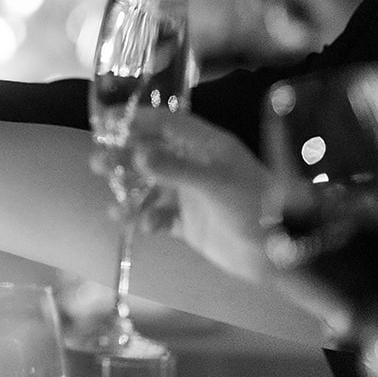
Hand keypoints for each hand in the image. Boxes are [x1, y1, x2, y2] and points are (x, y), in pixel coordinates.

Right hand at [92, 111, 270, 282]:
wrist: (280, 256)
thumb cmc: (255, 208)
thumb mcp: (216, 183)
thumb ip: (175, 168)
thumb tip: (137, 154)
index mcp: (207, 147)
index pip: (166, 123)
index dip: (136, 119)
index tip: (105, 121)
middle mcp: (196, 166)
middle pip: (151, 152)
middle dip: (123, 156)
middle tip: (97, 161)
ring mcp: (191, 194)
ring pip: (149, 186)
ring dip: (128, 191)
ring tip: (111, 200)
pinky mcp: (189, 222)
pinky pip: (157, 215)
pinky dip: (145, 219)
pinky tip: (141, 225)